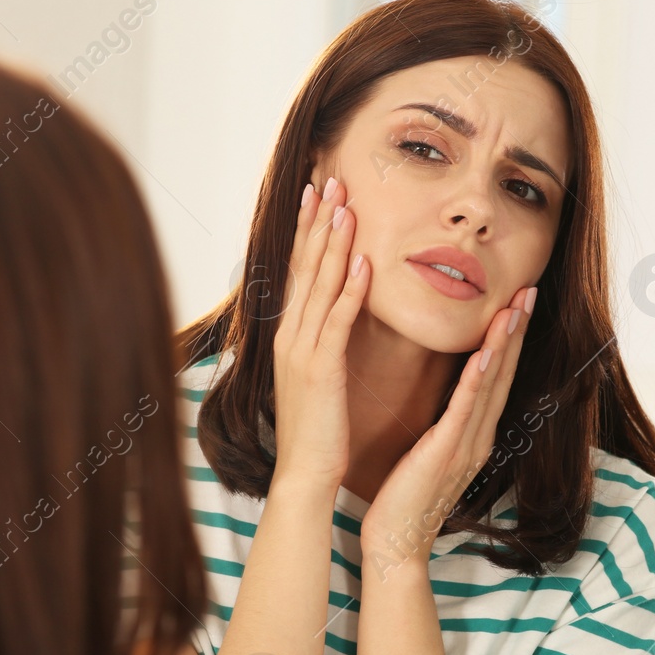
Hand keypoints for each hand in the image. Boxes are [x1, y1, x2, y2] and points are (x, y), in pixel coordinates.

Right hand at [271, 177, 368, 488]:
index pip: (298, 271)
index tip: (316, 191)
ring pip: (318, 286)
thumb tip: (332, 314)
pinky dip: (350, 291)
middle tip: (329, 179)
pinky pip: (337, 323)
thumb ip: (321, 342)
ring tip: (345, 206)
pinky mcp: (320, 371)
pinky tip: (365, 263)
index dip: (307, 229)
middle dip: (317, 221)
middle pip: (304, 267)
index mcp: (289, 335)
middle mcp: (289, 336)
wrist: (304, 475)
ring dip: (333, 244)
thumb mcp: (316, 376)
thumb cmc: (317, 430)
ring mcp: (301, 352)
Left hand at [360, 286, 536, 574]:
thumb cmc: (404, 498)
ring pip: (491, 385)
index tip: (514, 301)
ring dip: (504, 344)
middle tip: (528, 289)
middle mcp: (479, 436)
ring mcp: (467, 445)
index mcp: (473, 434)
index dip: (507, 337)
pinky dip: (477, 380)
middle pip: (503, 373)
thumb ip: (443, 424)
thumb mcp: (428, 452)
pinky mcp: (447, 454)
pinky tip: (485, 353)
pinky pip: (465, 410)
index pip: (494, 376)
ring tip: (514, 307)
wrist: (396, 544)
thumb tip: (445, 398)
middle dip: (516, 329)